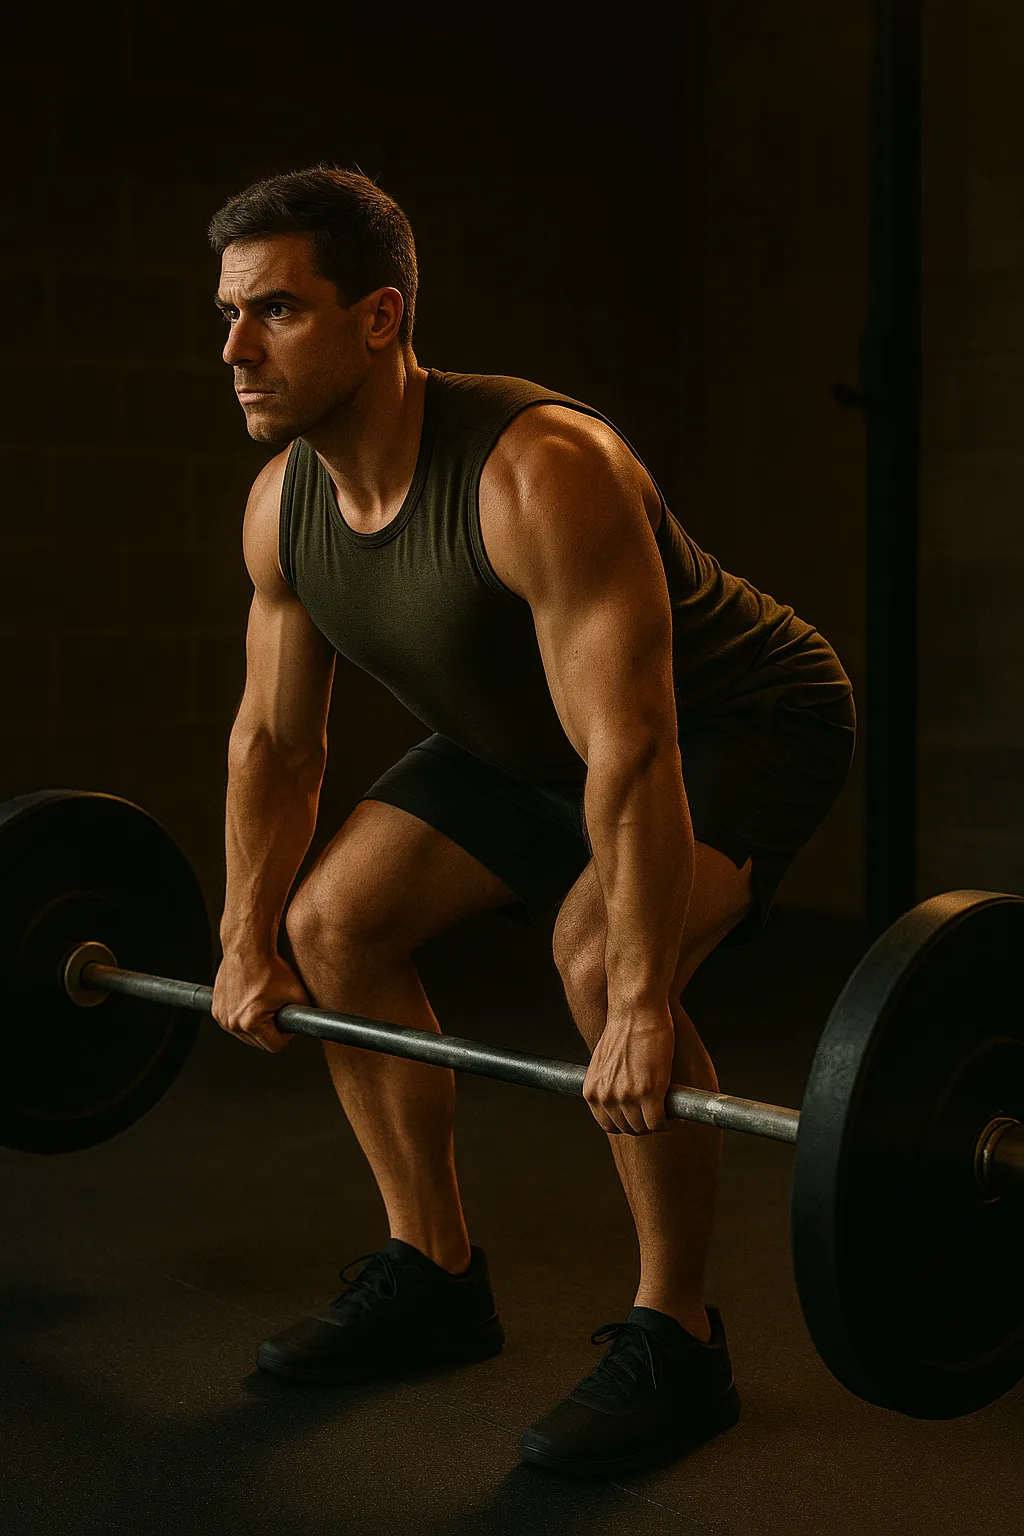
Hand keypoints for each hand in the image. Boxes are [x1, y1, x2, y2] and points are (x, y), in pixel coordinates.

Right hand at [211, 949, 309, 1053]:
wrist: (248, 949)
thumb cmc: (270, 968)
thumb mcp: (297, 994)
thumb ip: (304, 1016)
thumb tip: (308, 1025)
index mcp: (250, 1022)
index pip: (275, 1046)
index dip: (286, 1035)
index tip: (286, 1021)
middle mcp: (232, 1023)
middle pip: (259, 1043)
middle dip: (270, 1030)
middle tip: (276, 1009)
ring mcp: (222, 1017)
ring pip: (246, 1035)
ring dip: (257, 1024)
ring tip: (263, 1002)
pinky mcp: (216, 1009)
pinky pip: (234, 1023)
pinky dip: (244, 1016)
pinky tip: (251, 999)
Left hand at [582, 1002, 676, 1135]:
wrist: (635, 1010)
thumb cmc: (624, 1028)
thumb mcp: (604, 1062)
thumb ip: (608, 1082)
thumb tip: (621, 1096)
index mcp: (592, 1091)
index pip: (608, 1125)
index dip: (628, 1124)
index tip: (641, 1118)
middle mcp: (606, 1097)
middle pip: (629, 1128)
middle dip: (645, 1124)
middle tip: (660, 1114)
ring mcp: (626, 1096)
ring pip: (645, 1127)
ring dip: (659, 1123)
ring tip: (670, 1113)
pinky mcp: (649, 1092)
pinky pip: (659, 1121)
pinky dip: (671, 1121)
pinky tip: (677, 1113)